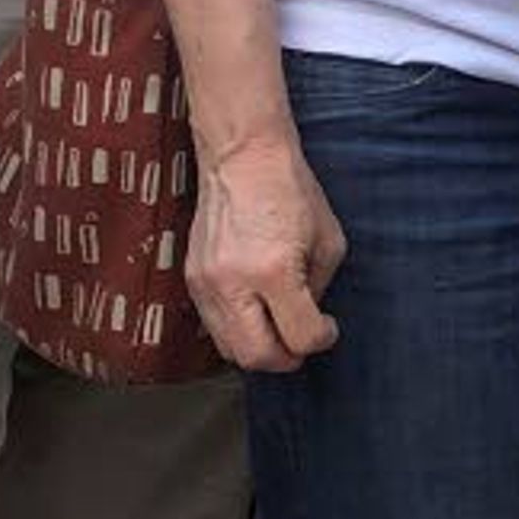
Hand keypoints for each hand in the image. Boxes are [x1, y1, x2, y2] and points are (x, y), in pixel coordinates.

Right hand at [186, 140, 345, 373]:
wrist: (242, 158)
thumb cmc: (292, 193)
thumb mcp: (328, 242)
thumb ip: (318, 288)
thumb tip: (308, 319)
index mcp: (274, 272)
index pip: (299, 337)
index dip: (321, 339)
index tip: (328, 327)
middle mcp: (233, 284)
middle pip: (257, 357)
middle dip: (286, 359)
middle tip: (303, 343)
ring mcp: (206, 284)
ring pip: (229, 349)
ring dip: (259, 349)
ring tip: (281, 330)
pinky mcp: (191, 279)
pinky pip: (213, 326)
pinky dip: (238, 331)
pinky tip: (257, 314)